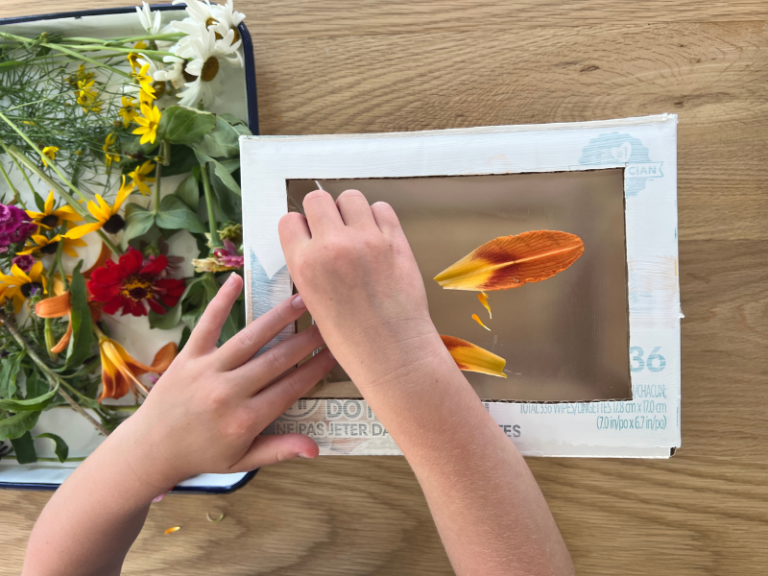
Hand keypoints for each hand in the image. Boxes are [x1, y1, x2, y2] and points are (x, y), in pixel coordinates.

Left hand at [110, 274, 335, 489]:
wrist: (149, 450)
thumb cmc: (201, 455)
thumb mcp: (243, 462)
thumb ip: (279, 450)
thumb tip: (315, 450)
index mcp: (245, 420)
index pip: (291, 388)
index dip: (316, 369)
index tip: (337, 352)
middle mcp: (228, 393)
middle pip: (277, 360)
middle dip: (307, 340)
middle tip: (329, 321)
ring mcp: (207, 371)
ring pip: (250, 339)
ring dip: (278, 318)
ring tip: (302, 299)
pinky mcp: (188, 356)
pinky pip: (208, 325)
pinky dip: (222, 301)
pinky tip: (237, 280)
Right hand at [279, 189, 444, 389]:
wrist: (392, 351)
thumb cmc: (352, 338)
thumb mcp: (313, 301)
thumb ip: (310, 266)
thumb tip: (314, 241)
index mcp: (304, 264)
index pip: (289, 220)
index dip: (300, 227)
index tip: (310, 236)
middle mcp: (331, 246)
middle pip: (317, 199)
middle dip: (323, 212)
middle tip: (334, 230)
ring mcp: (365, 240)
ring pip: (351, 197)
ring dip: (351, 211)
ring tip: (358, 232)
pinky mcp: (395, 240)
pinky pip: (382, 208)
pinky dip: (379, 218)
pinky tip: (378, 237)